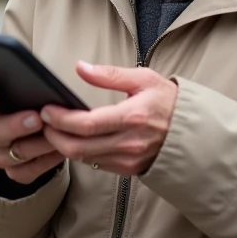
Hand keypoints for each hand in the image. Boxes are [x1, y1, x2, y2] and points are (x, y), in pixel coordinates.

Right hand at [0, 84, 64, 184]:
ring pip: (18, 152)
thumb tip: (45, 82)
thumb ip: (27, 87)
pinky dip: (50, 159)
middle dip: (16, 125)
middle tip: (37, 118)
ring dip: (41, 142)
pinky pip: (31, 169)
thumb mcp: (25, 94)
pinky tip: (62, 148)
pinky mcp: (16, 173)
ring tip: (59, 132)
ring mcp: (1, 155)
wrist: (33, 138)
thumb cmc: (30, 106)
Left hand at [40, 61, 177, 176]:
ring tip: (52, 130)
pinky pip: (95, 164)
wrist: (194, 131)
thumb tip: (81, 67)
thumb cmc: (168, 102)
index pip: (86, 124)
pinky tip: (71, 140)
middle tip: (42, 122)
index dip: (60, 119)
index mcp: (132, 118)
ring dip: (63, 146)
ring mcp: (128, 160)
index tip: (46, 110)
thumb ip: (109, 74)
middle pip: (78, 147)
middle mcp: (129, 143)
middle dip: (54, 136)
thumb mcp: (143, 79)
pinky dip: (79, 153)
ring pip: (83, 159)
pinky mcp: (128, 170)